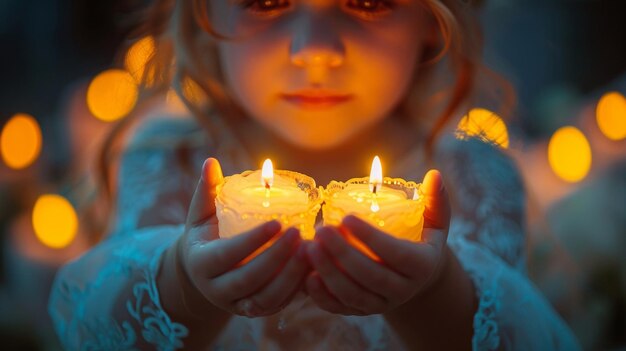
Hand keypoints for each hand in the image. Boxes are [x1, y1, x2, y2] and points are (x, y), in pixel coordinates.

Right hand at [176, 158, 309, 317]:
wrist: (202, 273)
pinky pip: (279, 304)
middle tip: (299, 232)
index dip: (253, 241)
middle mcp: (217, 290)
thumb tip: (211, 161)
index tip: (278, 222)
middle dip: (277, 257)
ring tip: (310, 250)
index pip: (228, 254)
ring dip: (291, 275)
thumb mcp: (201, 214)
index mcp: (202, 263)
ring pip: (267, 297)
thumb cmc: (206, 234)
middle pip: (250, 279)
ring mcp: (238, 305)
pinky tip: (313, 266)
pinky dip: (297, 288)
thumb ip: (207, 190)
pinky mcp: (256, 311)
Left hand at [305, 169, 450, 314]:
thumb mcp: (435, 223)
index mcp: (422, 265)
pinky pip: (340, 308)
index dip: (371, 237)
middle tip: (321, 230)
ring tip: (309, 247)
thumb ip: (435, 200)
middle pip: (371, 276)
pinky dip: (322, 297)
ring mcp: (381, 304)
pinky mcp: (362, 313)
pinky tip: (307, 276)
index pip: (396, 254)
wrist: (417, 280)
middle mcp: (403, 290)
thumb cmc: (422, 241)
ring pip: (353, 295)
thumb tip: (434, 174)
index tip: (346, 217)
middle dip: (343, 254)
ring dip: (329, 273)